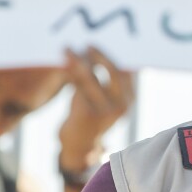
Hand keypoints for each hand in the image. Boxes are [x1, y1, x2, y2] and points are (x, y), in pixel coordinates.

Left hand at [57, 47, 133, 172]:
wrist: (80, 146)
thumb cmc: (91, 116)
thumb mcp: (105, 100)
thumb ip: (107, 81)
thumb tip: (94, 53)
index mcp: (129, 99)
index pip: (123, 71)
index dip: (109, 56)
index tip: (95, 46)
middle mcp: (122, 105)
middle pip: (112, 72)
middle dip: (99, 56)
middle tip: (86, 45)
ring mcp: (106, 111)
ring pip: (92, 78)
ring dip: (78, 61)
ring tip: (67, 50)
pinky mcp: (88, 114)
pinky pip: (78, 88)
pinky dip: (70, 74)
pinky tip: (63, 65)